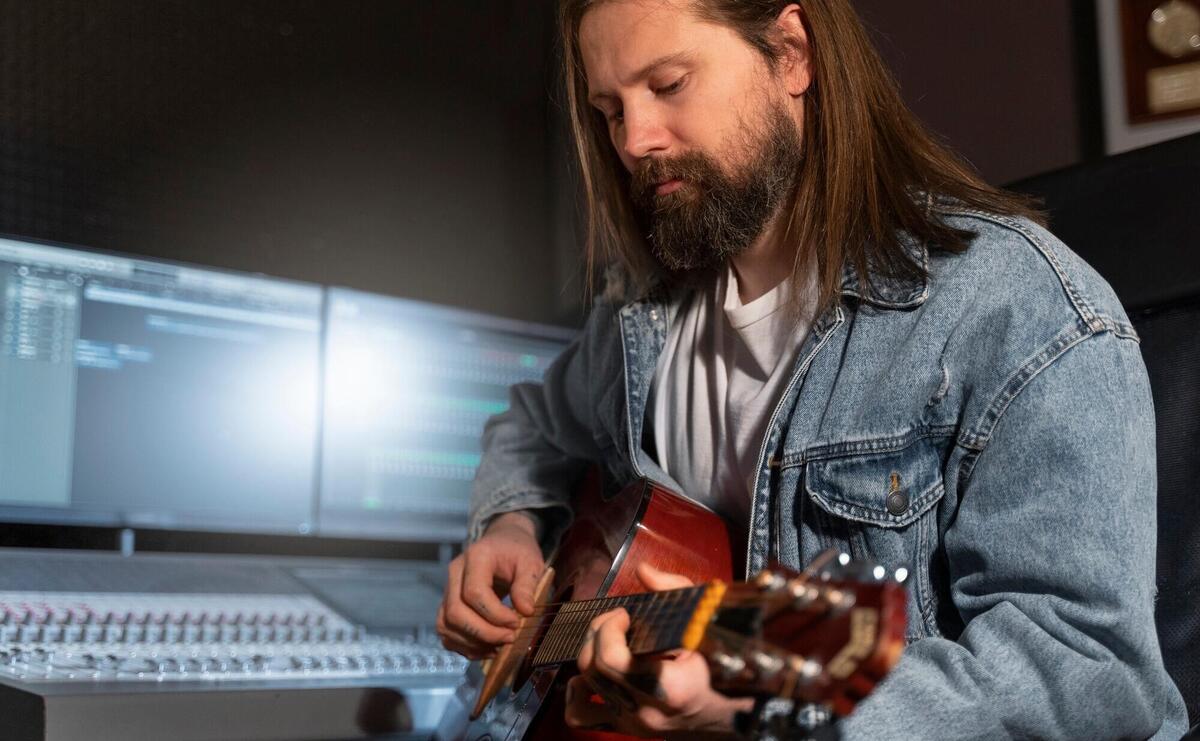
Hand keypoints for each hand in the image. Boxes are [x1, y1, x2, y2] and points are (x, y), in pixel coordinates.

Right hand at [436, 511, 544, 658]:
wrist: (503, 543)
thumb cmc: (517, 551)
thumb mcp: (531, 561)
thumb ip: (527, 585)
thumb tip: (525, 611)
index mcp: (476, 557)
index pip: (474, 593)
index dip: (495, 615)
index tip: (517, 622)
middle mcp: (455, 573)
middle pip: (455, 612)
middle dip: (484, 633)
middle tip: (510, 638)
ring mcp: (448, 589)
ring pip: (446, 625)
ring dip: (473, 643)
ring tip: (500, 646)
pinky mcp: (447, 604)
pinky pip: (447, 632)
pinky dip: (465, 646)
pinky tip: (488, 647)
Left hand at [564, 563, 753, 737]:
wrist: (735, 710)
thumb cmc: (725, 662)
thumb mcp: (707, 620)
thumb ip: (675, 590)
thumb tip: (643, 572)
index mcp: (671, 687)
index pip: (613, 660)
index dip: (609, 628)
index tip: (624, 613)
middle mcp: (648, 710)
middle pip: (594, 668)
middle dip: (597, 633)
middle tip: (616, 619)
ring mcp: (634, 722)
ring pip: (584, 687)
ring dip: (589, 656)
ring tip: (606, 641)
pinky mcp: (626, 727)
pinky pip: (581, 716)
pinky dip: (577, 692)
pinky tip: (590, 675)